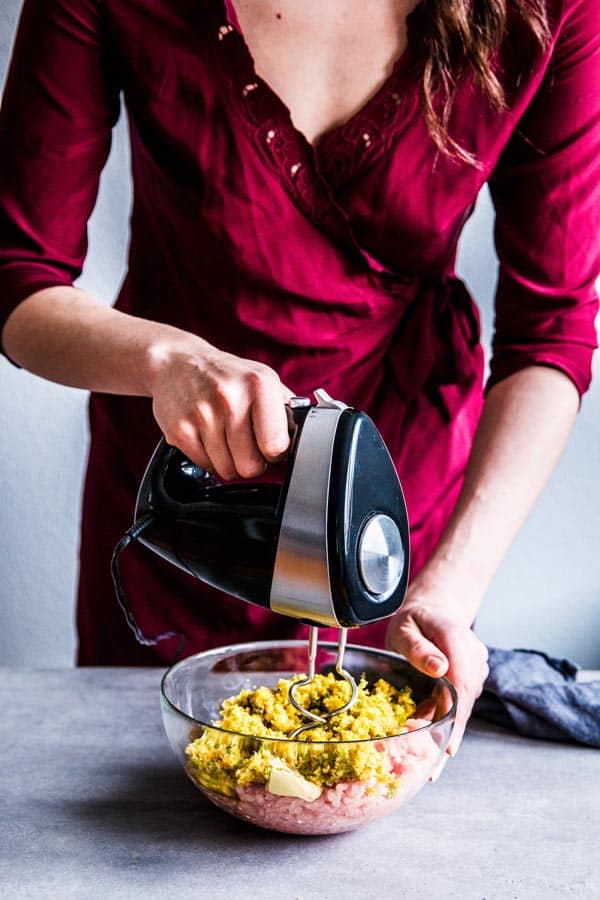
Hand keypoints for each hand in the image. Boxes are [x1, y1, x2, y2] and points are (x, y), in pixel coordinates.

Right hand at [149, 334, 293, 479]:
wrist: (177, 362)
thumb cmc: (227, 376)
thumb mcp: (263, 380)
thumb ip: (286, 411)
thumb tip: (306, 441)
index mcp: (259, 385)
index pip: (276, 446)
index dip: (275, 453)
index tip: (270, 445)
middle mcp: (230, 399)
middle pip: (250, 466)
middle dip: (251, 462)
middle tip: (246, 445)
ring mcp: (202, 415)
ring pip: (227, 471)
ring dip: (230, 462)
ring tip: (226, 439)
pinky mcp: (180, 430)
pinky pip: (205, 466)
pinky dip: (209, 459)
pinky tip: (209, 438)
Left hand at [385, 572, 488, 767]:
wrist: (433, 610)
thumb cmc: (413, 619)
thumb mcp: (404, 627)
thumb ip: (418, 647)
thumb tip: (440, 668)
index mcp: (455, 637)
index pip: (462, 682)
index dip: (456, 717)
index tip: (447, 747)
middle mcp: (473, 654)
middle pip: (465, 700)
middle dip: (448, 732)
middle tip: (430, 767)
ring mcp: (476, 665)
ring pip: (463, 704)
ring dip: (445, 726)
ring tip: (425, 753)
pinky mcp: (473, 676)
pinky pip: (461, 701)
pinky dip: (446, 717)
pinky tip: (429, 730)